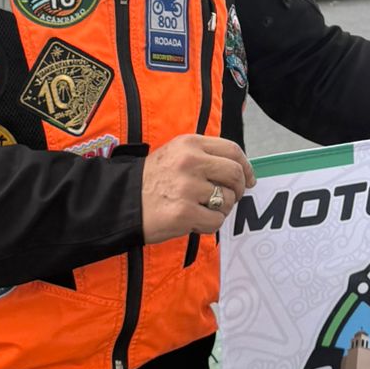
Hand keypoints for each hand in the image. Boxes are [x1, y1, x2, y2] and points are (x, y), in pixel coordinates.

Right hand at [141, 135, 255, 244]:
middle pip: (235, 174)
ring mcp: (187, 188)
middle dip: (239, 190)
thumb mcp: (176, 154)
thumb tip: (244, 173)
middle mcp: (190, 162)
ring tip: (203, 209)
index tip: (249, 179)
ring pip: (227, 200)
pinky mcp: (184, 213)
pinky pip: (216, 221)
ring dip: (221, 209)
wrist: (120, 202)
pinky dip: (210, 224)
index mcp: (190, 144)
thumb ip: (206, 156)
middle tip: (230, 198)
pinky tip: (195, 221)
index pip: (233, 150)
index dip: (247, 167)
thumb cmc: (151, 180)